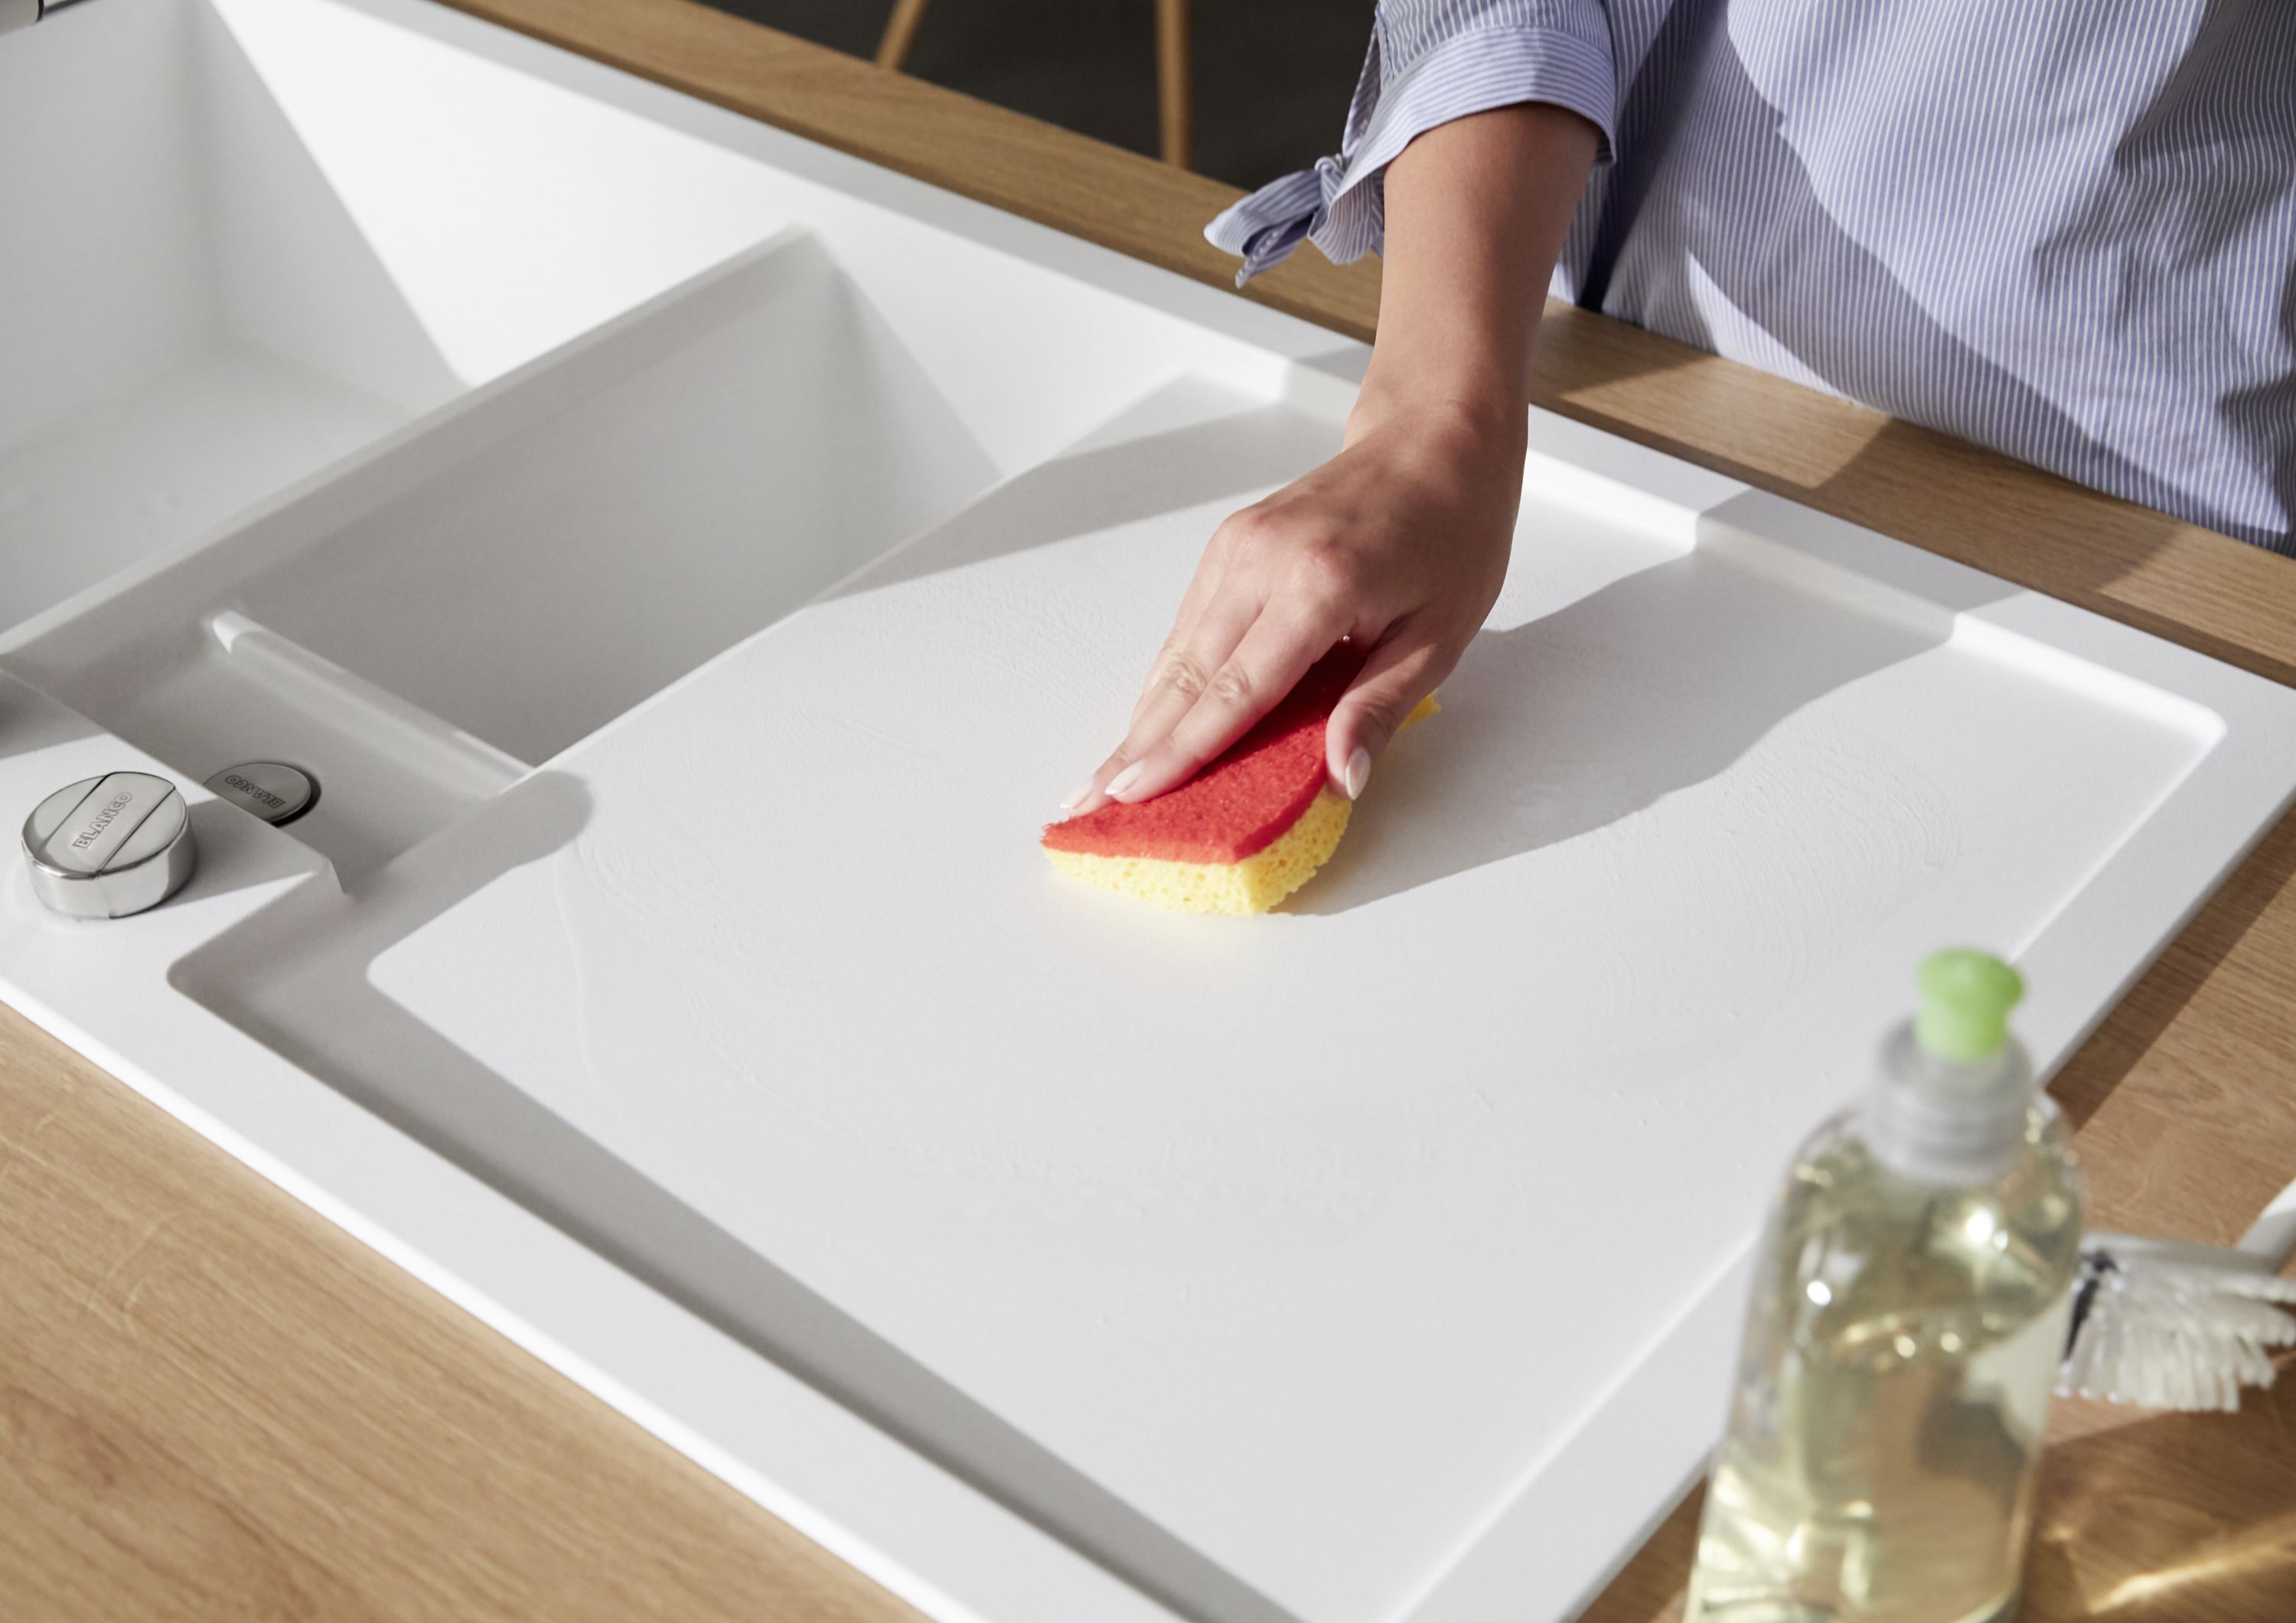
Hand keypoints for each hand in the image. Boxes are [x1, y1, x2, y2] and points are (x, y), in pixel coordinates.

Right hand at [1056, 100, 1594, 816]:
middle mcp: (1261, 562)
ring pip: (1174, 653)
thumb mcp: (1440, 634)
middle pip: (1185, 676)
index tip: (1133, 796)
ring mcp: (1236, 549)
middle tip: (1089, 804)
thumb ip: (1379, 706)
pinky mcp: (1228, 544)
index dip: (1181, 752)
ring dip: (1139, 720)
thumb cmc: (1451, 531)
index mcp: (1319, 586)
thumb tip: (1340, 776)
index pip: (1234, 690)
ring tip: (1102, 777)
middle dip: (1136, 748)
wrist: (1435, 439)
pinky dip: (1163, 681)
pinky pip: (1186, 627)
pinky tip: (1145, 725)